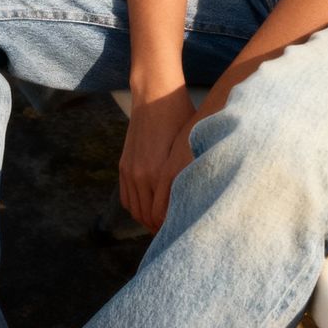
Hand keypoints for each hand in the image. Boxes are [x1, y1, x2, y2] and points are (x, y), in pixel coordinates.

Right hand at [118, 86, 198, 234]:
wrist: (155, 94)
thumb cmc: (181, 117)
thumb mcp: (192, 145)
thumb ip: (192, 172)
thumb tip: (204, 195)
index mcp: (161, 173)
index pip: (162, 216)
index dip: (173, 227)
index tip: (185, 230)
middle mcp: (142, 175)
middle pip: (148, 218)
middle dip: (160, 229)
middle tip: (176, 233)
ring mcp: (130, 171)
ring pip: (135, 210)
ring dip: (147, 220)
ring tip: (163, 225)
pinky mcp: (124, 165)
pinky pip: (126, 197)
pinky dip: (136, 208)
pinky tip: (149, 210)